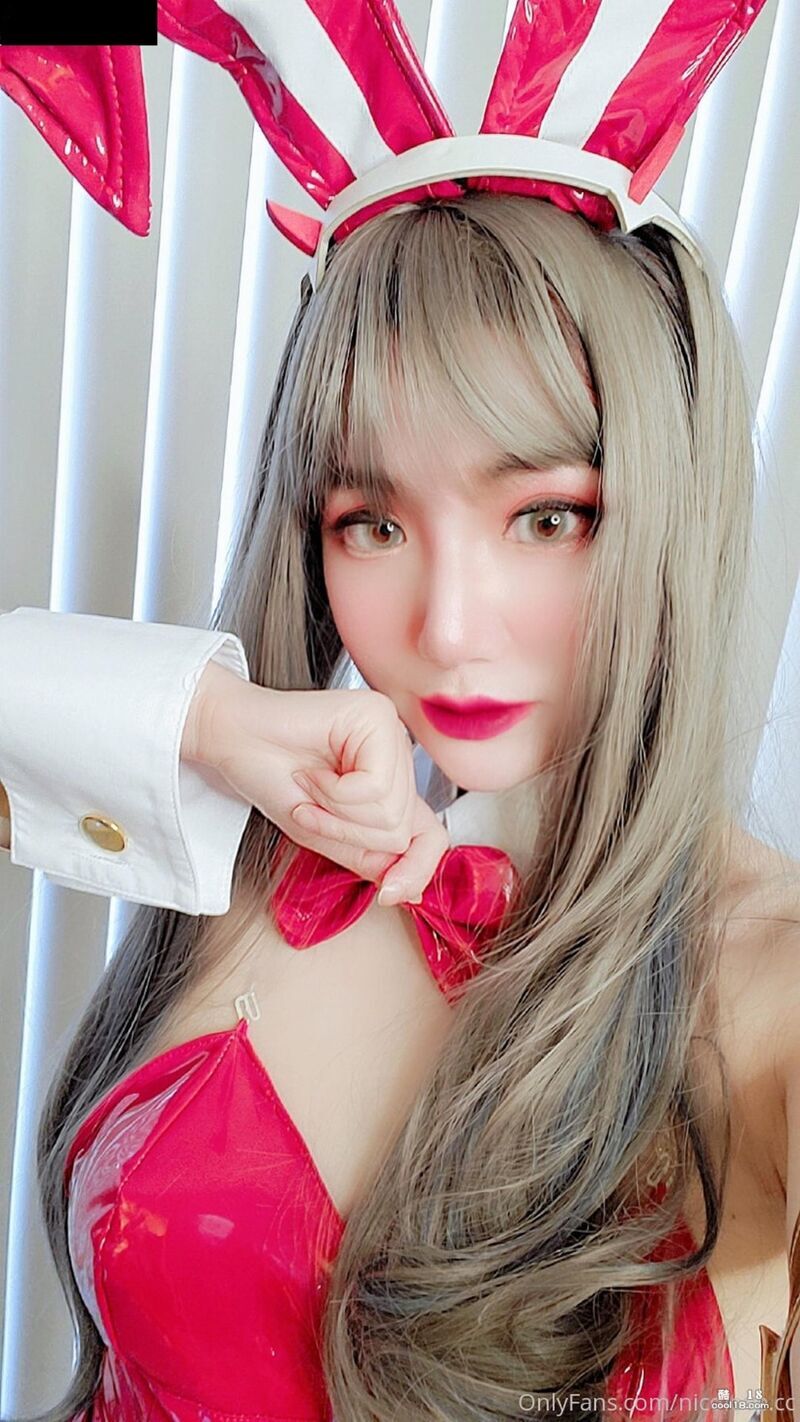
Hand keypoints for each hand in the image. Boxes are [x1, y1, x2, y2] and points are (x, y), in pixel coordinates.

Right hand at [182, 661, 448, 903]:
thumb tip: (412, 888)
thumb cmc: (272, 778)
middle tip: (312, 810)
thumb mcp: (325, 835)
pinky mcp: (377, 715)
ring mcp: (391, 733)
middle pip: (402, 829)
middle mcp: (398, 756)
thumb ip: (369, 857)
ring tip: (310, 786)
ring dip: (336, 812)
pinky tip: (314, 772)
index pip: (431, 835)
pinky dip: (335, 792)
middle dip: (347, 833)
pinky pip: (375, 785)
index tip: (389, 894)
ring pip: (390, 811)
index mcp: (392, 783)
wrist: (231, 739)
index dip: (417, 869)